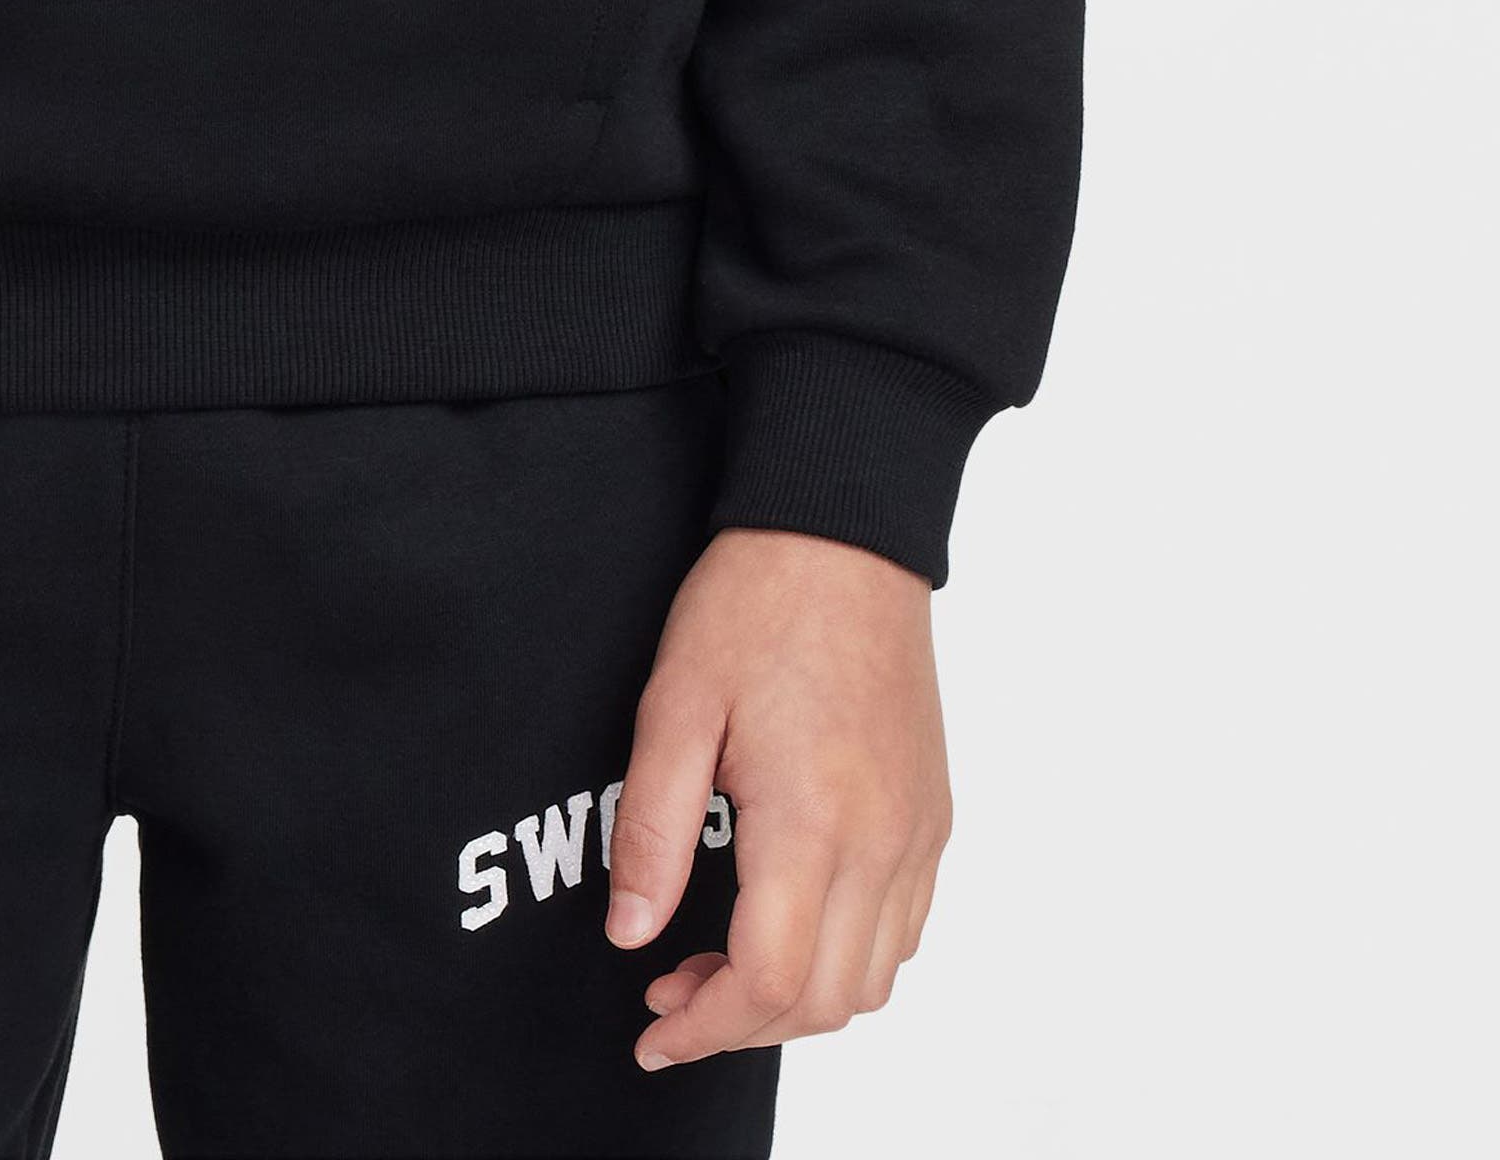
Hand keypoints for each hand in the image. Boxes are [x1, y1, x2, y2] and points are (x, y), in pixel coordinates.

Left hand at [603, 525, 949, 1070]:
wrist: (842, 533)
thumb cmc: (756, 604)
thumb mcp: (674, 705)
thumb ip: (652, 831)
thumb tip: (631, 934)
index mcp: (813, 820)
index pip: (770, 981)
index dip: (706, 1028)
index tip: (653, 1030)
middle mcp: (882, 841)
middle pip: (826, 1001)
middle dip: (742, 1025)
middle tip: (669, 993)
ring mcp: (917, 832)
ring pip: (874, 979)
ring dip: (797, 999)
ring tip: (720, 962)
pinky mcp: (932, 814)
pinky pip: (904, 930)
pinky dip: (847, 959)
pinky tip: (789, 922)